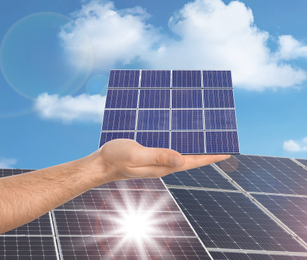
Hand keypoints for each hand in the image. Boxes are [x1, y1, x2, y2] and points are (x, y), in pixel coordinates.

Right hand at [97, 139, 229, 180]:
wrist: (101, 164)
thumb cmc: (115, 159)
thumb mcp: (136, 155)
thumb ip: (157, 156)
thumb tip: (182, 160)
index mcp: (163, 166)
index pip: (193, 162)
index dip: (210, 157)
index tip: (227, 152)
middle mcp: (163, 165)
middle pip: (191, 159)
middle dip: (207, 152)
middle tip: (222, 143)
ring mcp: (156, 161)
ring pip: (181, 154)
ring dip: (195, 148)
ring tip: (207, 140)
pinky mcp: (150, 156)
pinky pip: (170, 150)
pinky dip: (180, 144)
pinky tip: (181, 137)